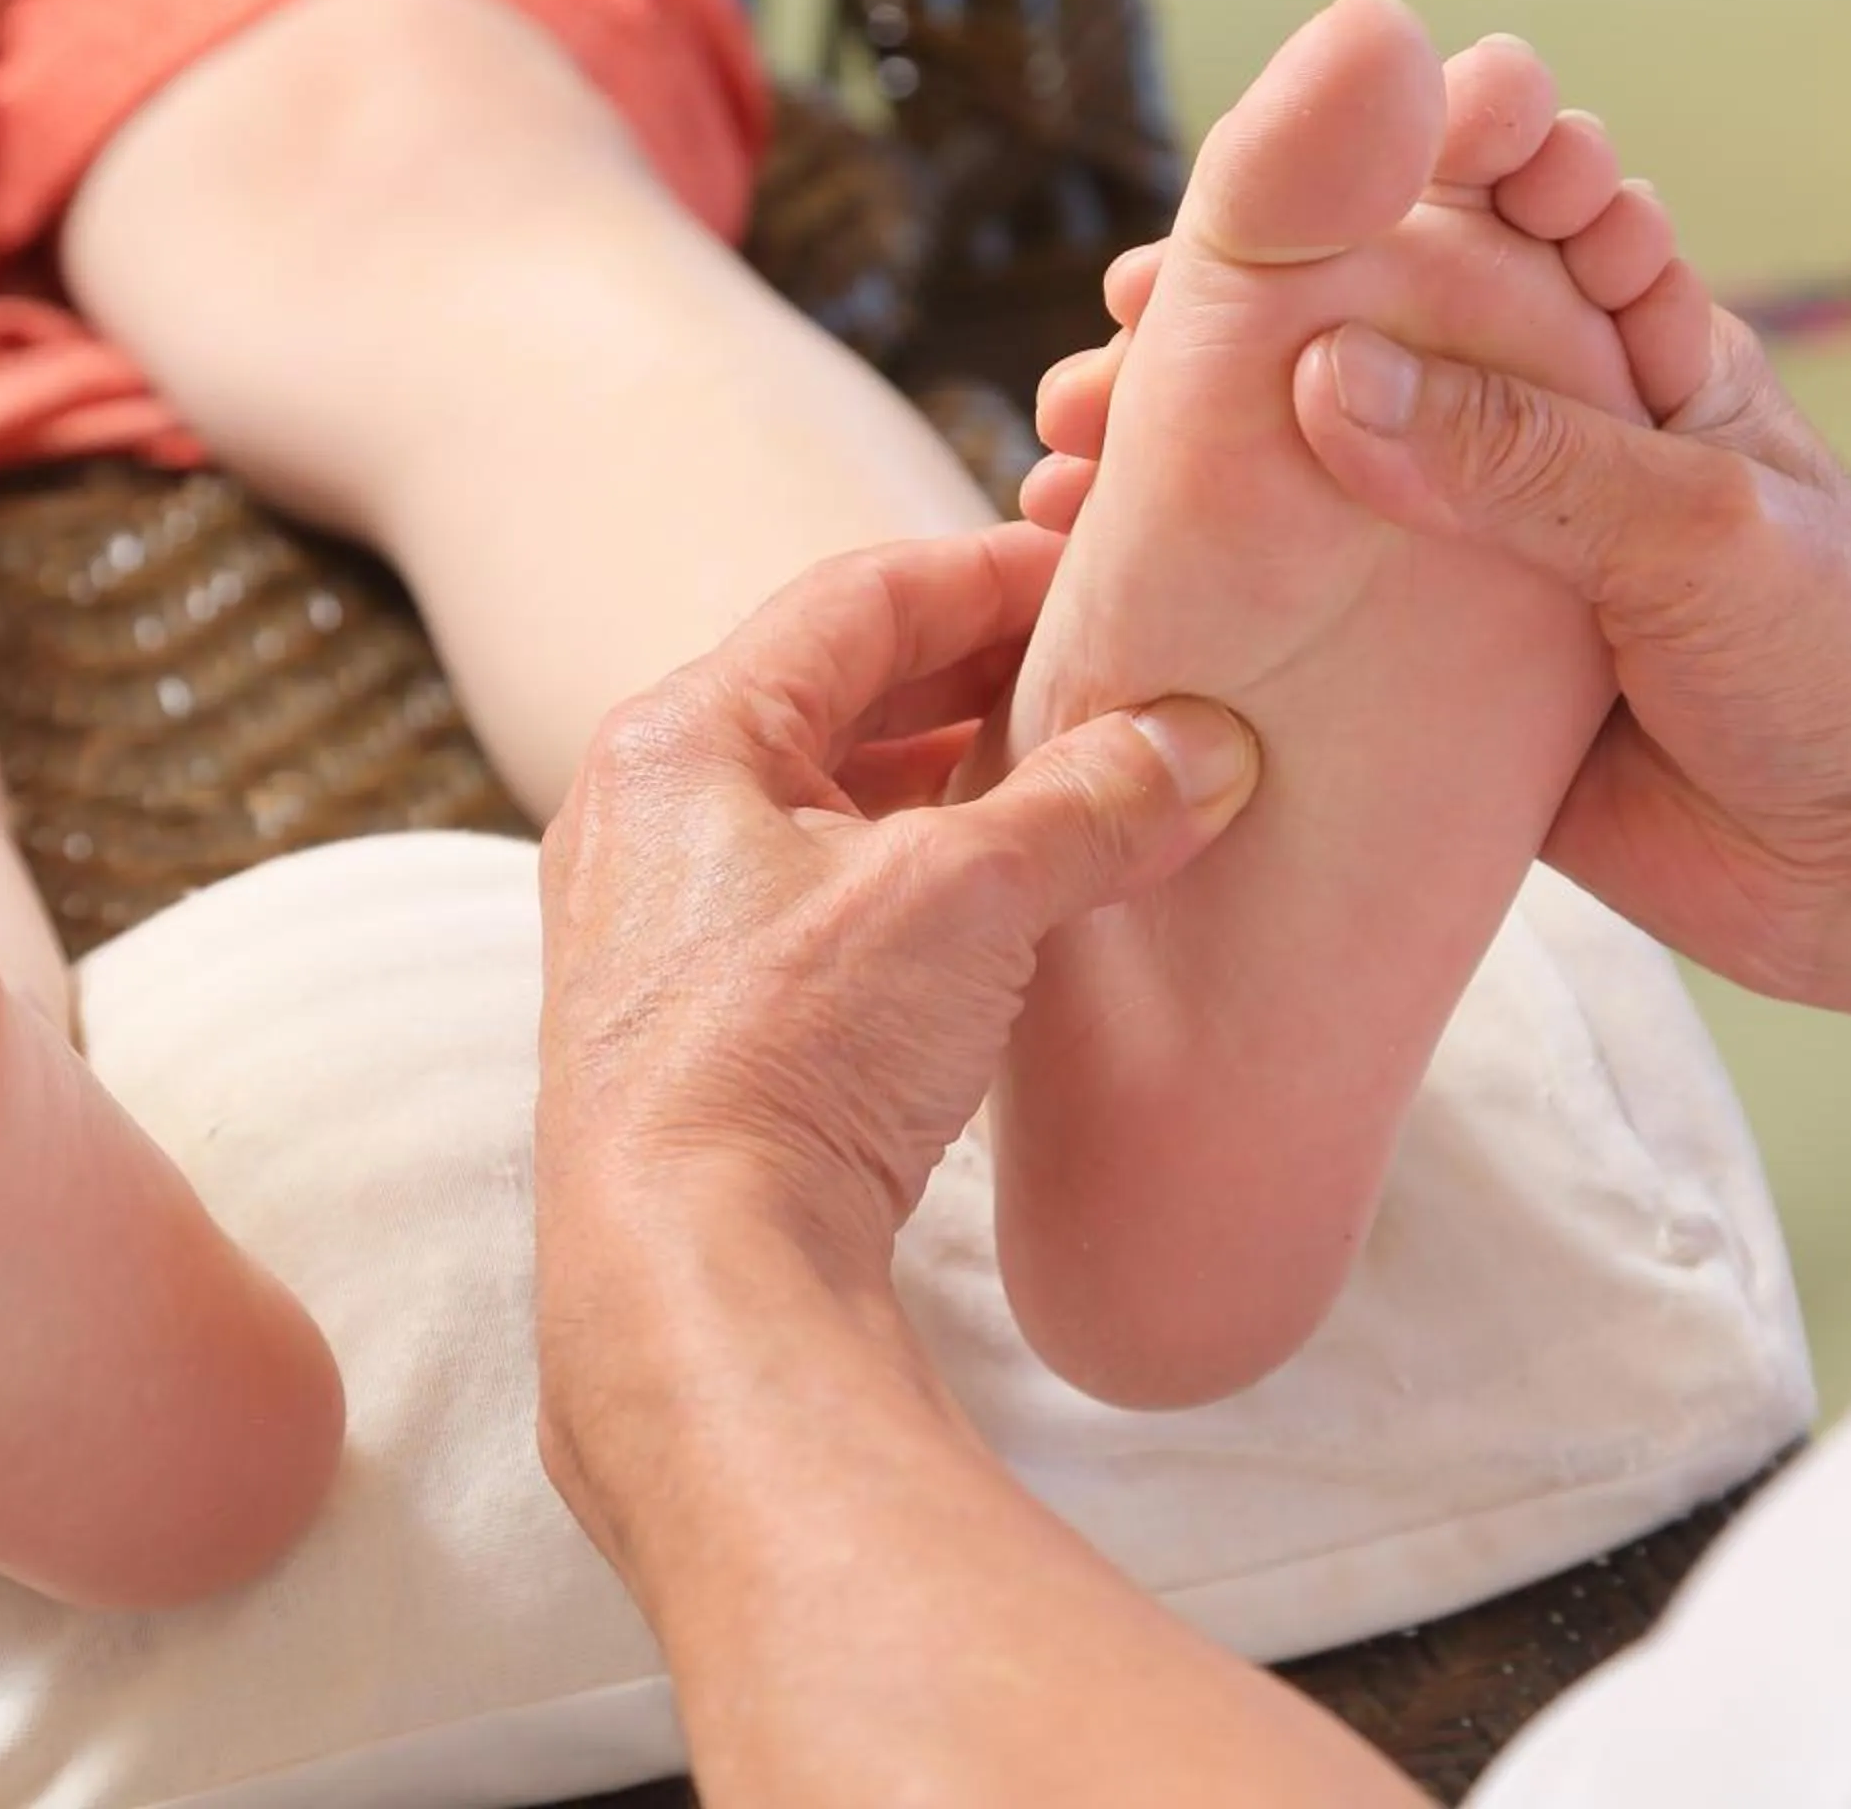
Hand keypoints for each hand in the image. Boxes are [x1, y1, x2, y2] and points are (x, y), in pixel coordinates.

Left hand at [534, 523, 1258, 1285]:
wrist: (691, 1278)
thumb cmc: (785, 1059)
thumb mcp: (960, 899)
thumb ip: (1089, 805)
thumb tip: (1201, 749)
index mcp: (682, 737)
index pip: (859, 599)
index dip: (992, 575)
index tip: (1100, 572)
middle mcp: (649, 812)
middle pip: (839, 696)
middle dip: (981, 681)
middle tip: (1109, 674)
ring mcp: (662, 924)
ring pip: (832, 805)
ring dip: (955, 787)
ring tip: (1080, 784)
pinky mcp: (696, 1023)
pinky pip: (823, 901)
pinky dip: (920, 881)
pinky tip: (1008, 910)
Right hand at [1031, 249, 1850, 1052]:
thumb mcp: (1695, 530)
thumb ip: (1517, 457)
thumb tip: (1320, 377)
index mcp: (1629, 358)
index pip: (1476, 236)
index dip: (1354, 207)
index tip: (1225, 219)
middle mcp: (1545, 453)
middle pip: (1358, 365)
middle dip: (1226, 350)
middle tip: (1105, 359)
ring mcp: (1492, 576)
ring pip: (1317, 504)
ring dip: (1198, 483)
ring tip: (1065, 478)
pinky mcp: (1459, 696)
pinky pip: (1321, 637)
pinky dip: (1223, 614)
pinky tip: (1120, 607)